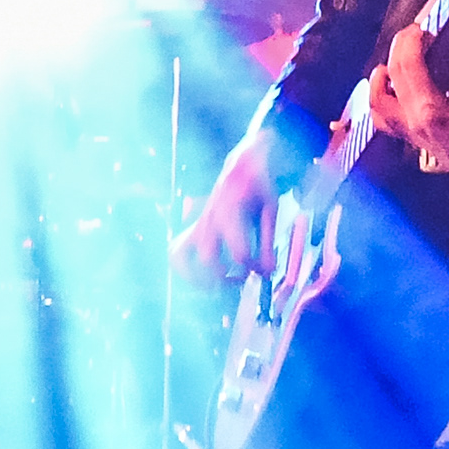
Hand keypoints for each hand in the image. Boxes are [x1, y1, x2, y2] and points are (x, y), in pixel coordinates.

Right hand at [176, 132, 283, 281]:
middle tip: (239, 281)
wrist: (245, 162)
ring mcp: (199, 221)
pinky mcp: (195, 225)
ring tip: (214, 286)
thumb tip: (267, 272)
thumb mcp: (271, 210)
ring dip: (196, 277)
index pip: (239, 250)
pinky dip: (184, 268)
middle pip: (207, 256)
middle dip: (222, 276)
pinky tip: (202, 278)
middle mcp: (210, 216)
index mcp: (232, 209)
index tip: (262, 271)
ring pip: (182, 255)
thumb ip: (267, 242)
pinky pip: (177, 250)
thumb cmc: (260, 184)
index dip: (251, 267)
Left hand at [372, 26, 448, 188]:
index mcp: (430, 111)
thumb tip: (444, 46)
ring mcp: (407, 132)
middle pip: (392, 75)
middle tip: (414, 33)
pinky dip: (383, 98)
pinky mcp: (409, 138)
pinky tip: (392, 86)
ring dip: (382, 76)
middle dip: (401, 47)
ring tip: (394, 61)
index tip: (422, 27)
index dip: (411, 40)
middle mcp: (411, 122)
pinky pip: (384, 118)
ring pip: (377, 101)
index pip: (407, 66)